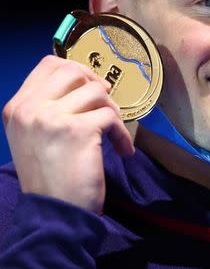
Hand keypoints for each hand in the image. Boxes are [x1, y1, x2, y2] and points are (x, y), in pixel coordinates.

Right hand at [2, 55, 134, 213]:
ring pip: (96, 91)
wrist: (53, 213)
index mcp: (18, 107)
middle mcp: (30, 109)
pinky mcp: (78, 130)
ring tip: (112, 131)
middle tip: (104, 106)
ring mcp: (52, 118)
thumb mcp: (34, 135)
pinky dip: (122, 132)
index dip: (75, 70)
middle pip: (73, 70)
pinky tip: (122, 149)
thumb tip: (85, 80)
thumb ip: (48, 105)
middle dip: (95, 84)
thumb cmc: (48, 174)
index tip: (89, 86)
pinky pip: (111, 116)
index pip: (48, 65)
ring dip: (112, 110)